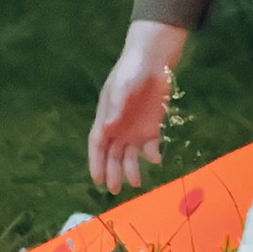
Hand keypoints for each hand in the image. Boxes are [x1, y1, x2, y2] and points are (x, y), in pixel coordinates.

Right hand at [89, 20, 188, 194]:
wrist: (153, 62)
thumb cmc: (131, 72)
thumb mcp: (122, 87)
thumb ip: (116, 108)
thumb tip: (108, 129)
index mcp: (106, 119)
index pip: (98, 145)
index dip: (96, 163)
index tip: (98, 179)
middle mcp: (118, 129)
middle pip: (112, 155)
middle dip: (112, 172)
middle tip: (115, 189)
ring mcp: (135, 129)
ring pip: (130, 155)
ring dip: (131, 168)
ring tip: (136, 182)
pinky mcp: (152, 127)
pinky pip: (151, 146)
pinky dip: (152, 154)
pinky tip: (156, 158)